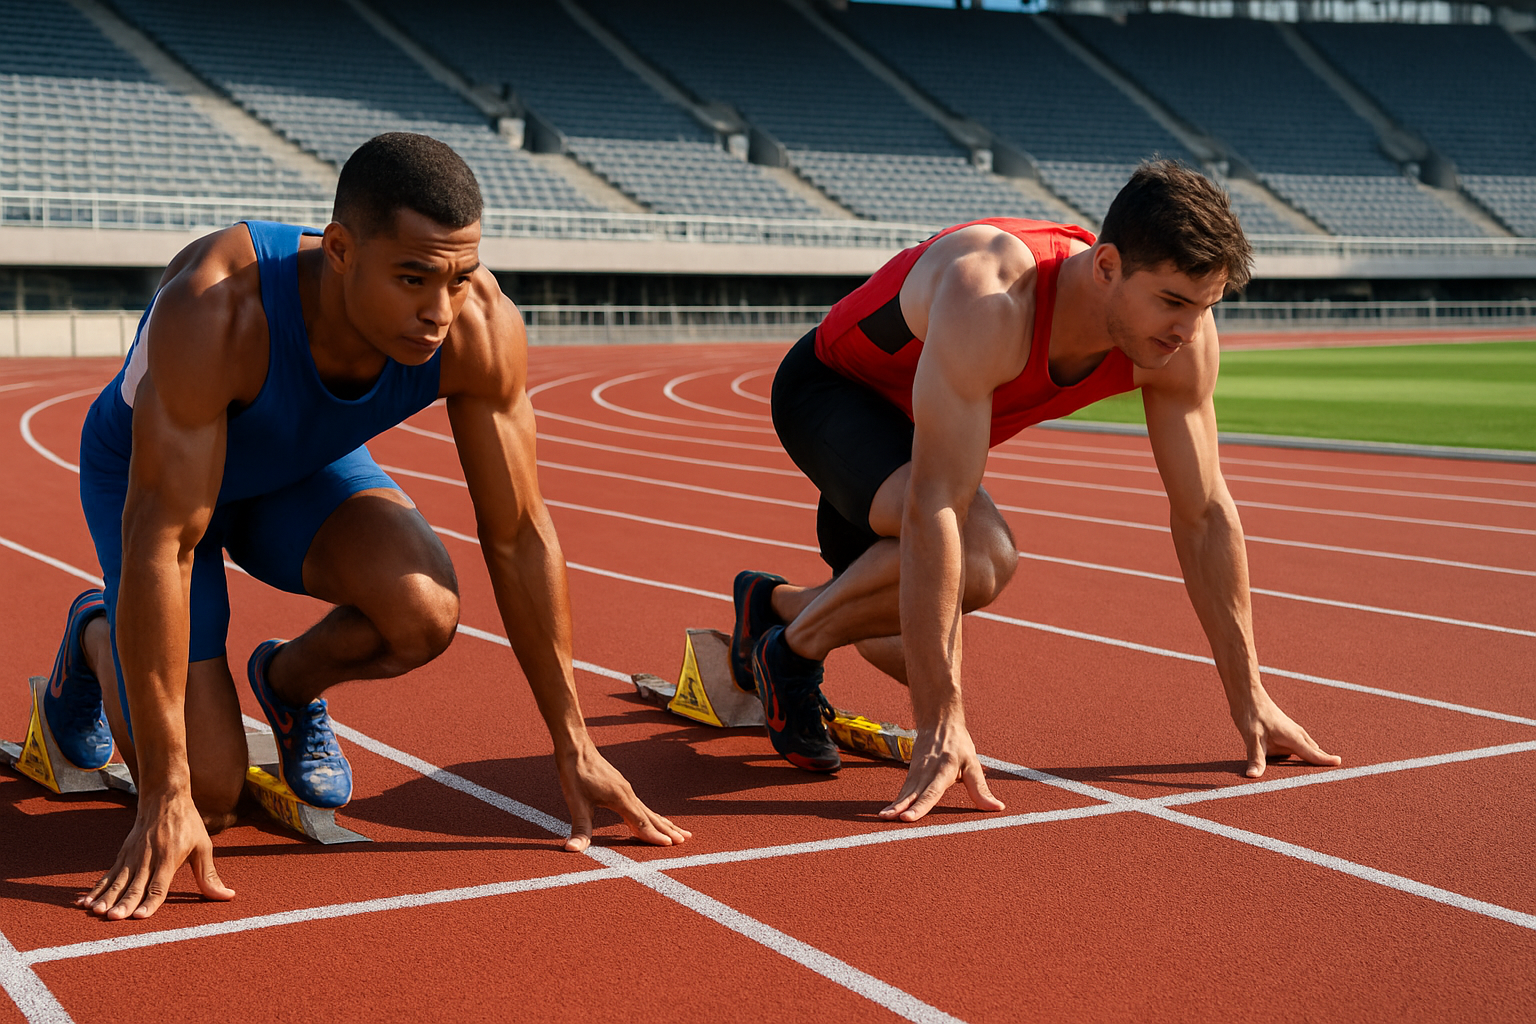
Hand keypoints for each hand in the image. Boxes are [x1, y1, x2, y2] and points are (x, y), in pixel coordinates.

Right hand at [77, 789, 234, 919]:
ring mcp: (132, 856)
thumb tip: (228, 896)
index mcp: (169, 858)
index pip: (158, 885)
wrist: (164, 797)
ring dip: (106, 898)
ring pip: (118, 881)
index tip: (140, 916)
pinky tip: (84, 902)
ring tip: (96, 912)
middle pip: (134, 885)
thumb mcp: (203, 847)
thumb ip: (209, 875)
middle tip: (113, 919)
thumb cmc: (187, 824)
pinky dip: (96, 889)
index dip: (150, 901)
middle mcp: (147, 858)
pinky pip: (108, 875)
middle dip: (124, 903)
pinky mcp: (122, 854)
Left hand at [555, 744, 691, 852]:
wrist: (576, 746)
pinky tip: (652, 818)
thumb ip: (580, 828)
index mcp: (621, 798)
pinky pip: (641, 805)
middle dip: (668, 830)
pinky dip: (652, 815)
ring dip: (664, 823)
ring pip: (649, 811)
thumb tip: (572, 849)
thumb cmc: (575, 773)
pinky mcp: (621, 787)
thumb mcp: (576, 803)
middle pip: (652, 816)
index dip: (654, 835)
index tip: (669, 845)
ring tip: (679, 831)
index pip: (641, 822)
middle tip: (685, 840)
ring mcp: (626, 789)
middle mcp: (628, 794)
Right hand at [879, 716, 1005, 822]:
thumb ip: (981, 789)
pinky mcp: (911, 773)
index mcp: (943, 770)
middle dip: (900, 808)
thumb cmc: (958, 745)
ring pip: (905, 792)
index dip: (919, 806)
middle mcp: (927, 771)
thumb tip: (997, 808)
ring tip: (882, 818)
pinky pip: (903, 790)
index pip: (930, 792)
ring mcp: (916, 771)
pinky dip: (895, 802)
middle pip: (912, 793)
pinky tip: (886, 814)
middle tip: (888, 820)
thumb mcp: (973, 765)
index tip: (908, 817)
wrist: (938, 721)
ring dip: (894, 806)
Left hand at [1234, 696, 1341, 778]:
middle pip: (1313, 752)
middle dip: (1322, 763)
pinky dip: (1301, 753)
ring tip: (1321, 771)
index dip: (1325, 761)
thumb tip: (1252, 776)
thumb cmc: (1252, 715)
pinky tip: (1298, 759)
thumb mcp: (1252, 738)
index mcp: (1293, 738)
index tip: (1339, 764)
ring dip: (1312, 758)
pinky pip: (1297, 746)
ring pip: (1306, 749)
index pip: (1312, 754)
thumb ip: (1256, 758)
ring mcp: (1292, 733)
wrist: (1248, 695)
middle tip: (1334, 775)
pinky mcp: (1285, 733)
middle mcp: (1297, 735)